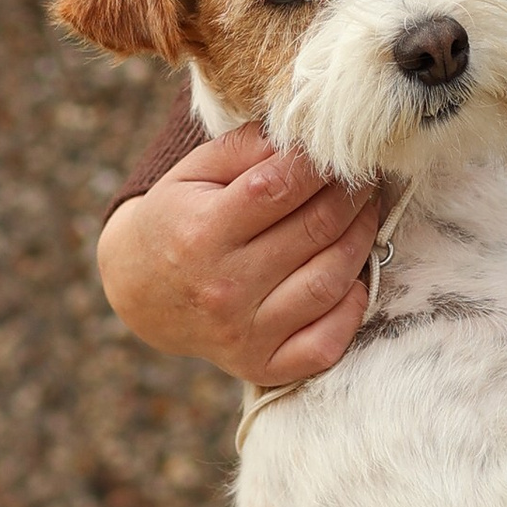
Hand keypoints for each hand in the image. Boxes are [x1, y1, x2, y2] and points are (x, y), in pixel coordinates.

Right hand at [96, 126, 381, 388]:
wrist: (141, 294)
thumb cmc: (178, 220)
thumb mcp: (193, 173)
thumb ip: (247, 148)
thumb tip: (306, 141)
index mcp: (201, 233)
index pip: (279, 188)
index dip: (320, 164)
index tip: (342, 148)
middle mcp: (223, 288)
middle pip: (314, 231)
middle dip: (351, 196)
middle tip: (364, 177)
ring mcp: (243, 333)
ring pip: (329, 282)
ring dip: (361, 241)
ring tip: (365, 214)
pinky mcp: (260, 366)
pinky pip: (326, 342)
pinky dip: (352, 306)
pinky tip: (352, 275)